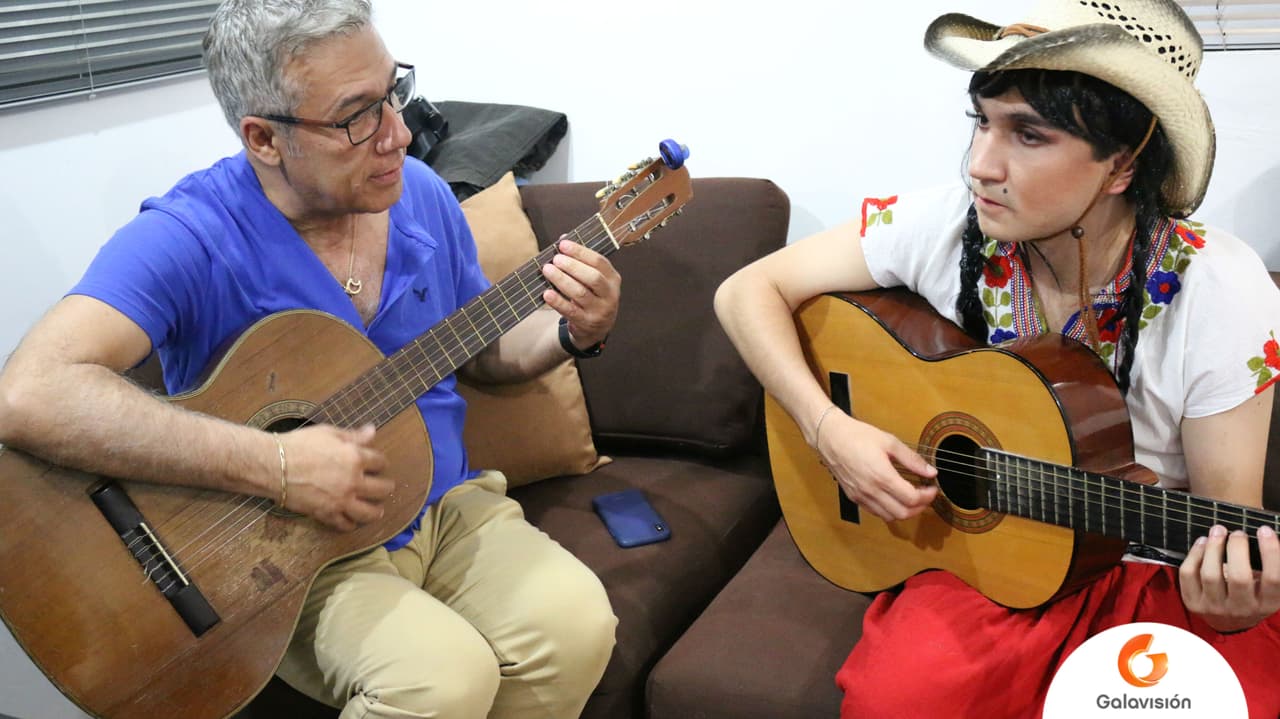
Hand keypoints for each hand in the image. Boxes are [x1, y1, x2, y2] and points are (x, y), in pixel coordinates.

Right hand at [275, 424, 391, 531]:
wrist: (273, 465)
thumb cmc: (299, 445)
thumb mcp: (328, 433)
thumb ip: (353, 435)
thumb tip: (372, 430)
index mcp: (355, 458)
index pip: (380, 462)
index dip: (381, 463)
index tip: (379, 465)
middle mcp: (353, 481)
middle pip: (382, 489)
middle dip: (386, 487)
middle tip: (385, 488)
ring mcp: (341, 500)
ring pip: (369, 513)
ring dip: (376, 511)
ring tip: (377, 510)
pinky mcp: (327, 514)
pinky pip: (345, 524)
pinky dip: (350, 524)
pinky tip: (351, 521)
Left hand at [542, 237, 620, 348]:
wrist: (596, 329)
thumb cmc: (592, 296)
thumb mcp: (592, 279)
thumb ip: (581, 260)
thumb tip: (563, 238)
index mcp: (613, 279)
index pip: (599, 262)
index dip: (580, 251)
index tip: (563, 244)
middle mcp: (610, 295)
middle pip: (593, 277)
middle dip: (572, 266)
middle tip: (555, 259)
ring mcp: (600, 310)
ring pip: (580, 293)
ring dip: (562, 280)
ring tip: (547, 270)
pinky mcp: (587, 323)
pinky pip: (571, 311)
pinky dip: (558, 301)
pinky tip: (546, 293)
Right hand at [816, 410, 937, 521]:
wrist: (830, 437)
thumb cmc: (857, 436)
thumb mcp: (889, 442)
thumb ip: (912, 459)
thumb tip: (930, 471)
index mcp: (882, 477)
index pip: (912, 499)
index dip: (928, 496)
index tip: (932, 488)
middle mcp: (871, 491)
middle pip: (903, 513)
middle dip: (920, 507)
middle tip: (925, 495)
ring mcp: (861, 496)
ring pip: (890, 517)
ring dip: (905, 511)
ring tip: (911, 498)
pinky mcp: (854, 497)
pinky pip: (876, 512)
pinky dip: (889, 510)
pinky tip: (893, 497)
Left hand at [1180, 524, 1279, 632]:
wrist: (1229, 621)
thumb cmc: (1252, 593)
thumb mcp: (1267, 584)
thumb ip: (1269, 563)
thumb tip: (1265, 531)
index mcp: (1268, 603)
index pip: (1274, 578)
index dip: (1271, 552)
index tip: (1264, 530)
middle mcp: (1242, 608)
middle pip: (1239, 577)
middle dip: (1237, 548)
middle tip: (1238, 532)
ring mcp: (1215, 607)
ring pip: (1210, 575)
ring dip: (1213, 547)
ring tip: (1218, 530)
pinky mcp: (1193, 603)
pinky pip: (1189, 574)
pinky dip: (1194, 554)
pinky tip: (1202, 542)